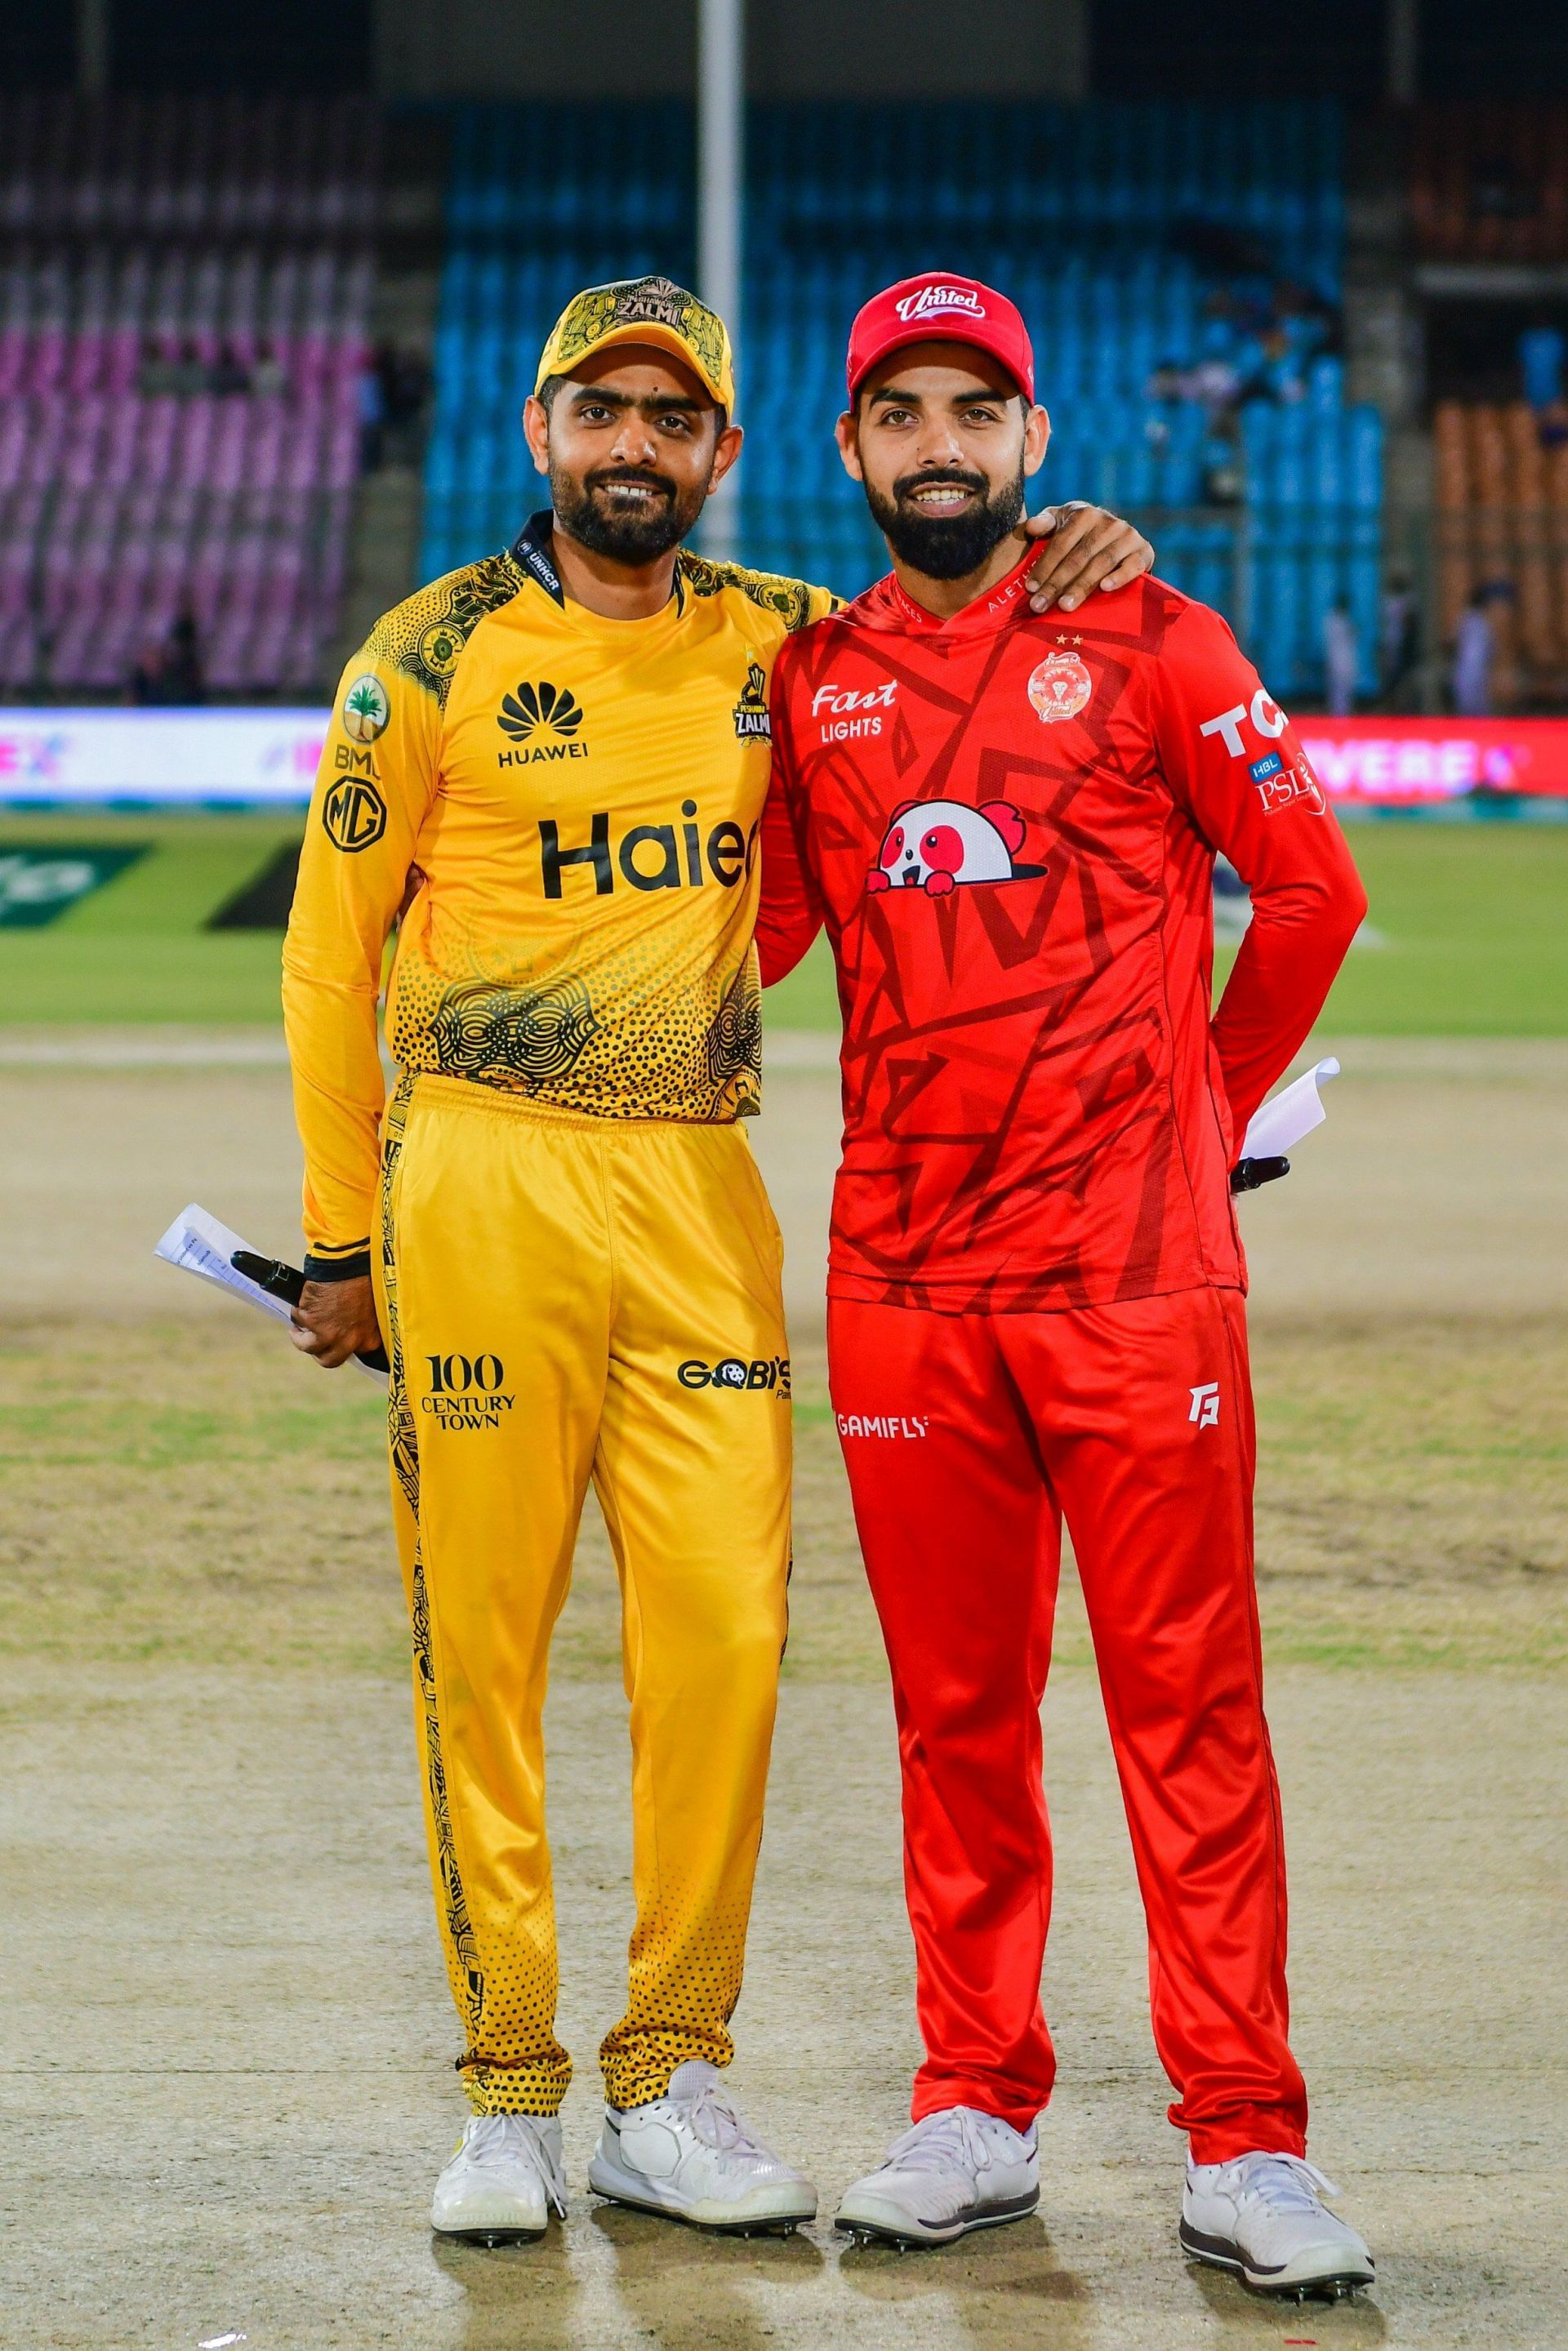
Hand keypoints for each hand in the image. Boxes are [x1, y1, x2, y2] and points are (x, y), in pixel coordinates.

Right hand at [290, 1275, 383, 1369]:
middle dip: (318, 1352)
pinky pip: (298, 1321)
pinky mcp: (311, 1321)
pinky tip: (300, 1305)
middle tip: (312, 1341)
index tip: (334, 1342)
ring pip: (308, 1347)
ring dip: (300, 1337)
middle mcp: (349, 1342)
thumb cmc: (364, 1278)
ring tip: (297, 1328)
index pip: (352, 1355)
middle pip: (328, 1360)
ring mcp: (328, 1334)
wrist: (349, 1262)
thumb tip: (351, 1328)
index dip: (339, 1347)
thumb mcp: (372, 1308)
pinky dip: (297, 1314)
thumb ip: (363, 1324)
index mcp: (367, 1339)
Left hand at [1021, 503, 1155, 613]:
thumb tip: (1031, 527)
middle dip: (1056, 584)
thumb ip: (1044, 524)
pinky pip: (1132, 565)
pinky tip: (1105, 589)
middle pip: (1078, 557)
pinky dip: (1119, 576)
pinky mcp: (1144, 551)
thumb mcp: (1060, 523)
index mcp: (1084, 513)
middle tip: (1040, 606)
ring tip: (1065, 606)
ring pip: (1101, 564)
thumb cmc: (1079, 535)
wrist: (1117, 540)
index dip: (1044, 566)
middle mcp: (1108, 522)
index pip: (1061, 543)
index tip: (1030, 589)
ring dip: (1081, 586)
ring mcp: (1127, 535)